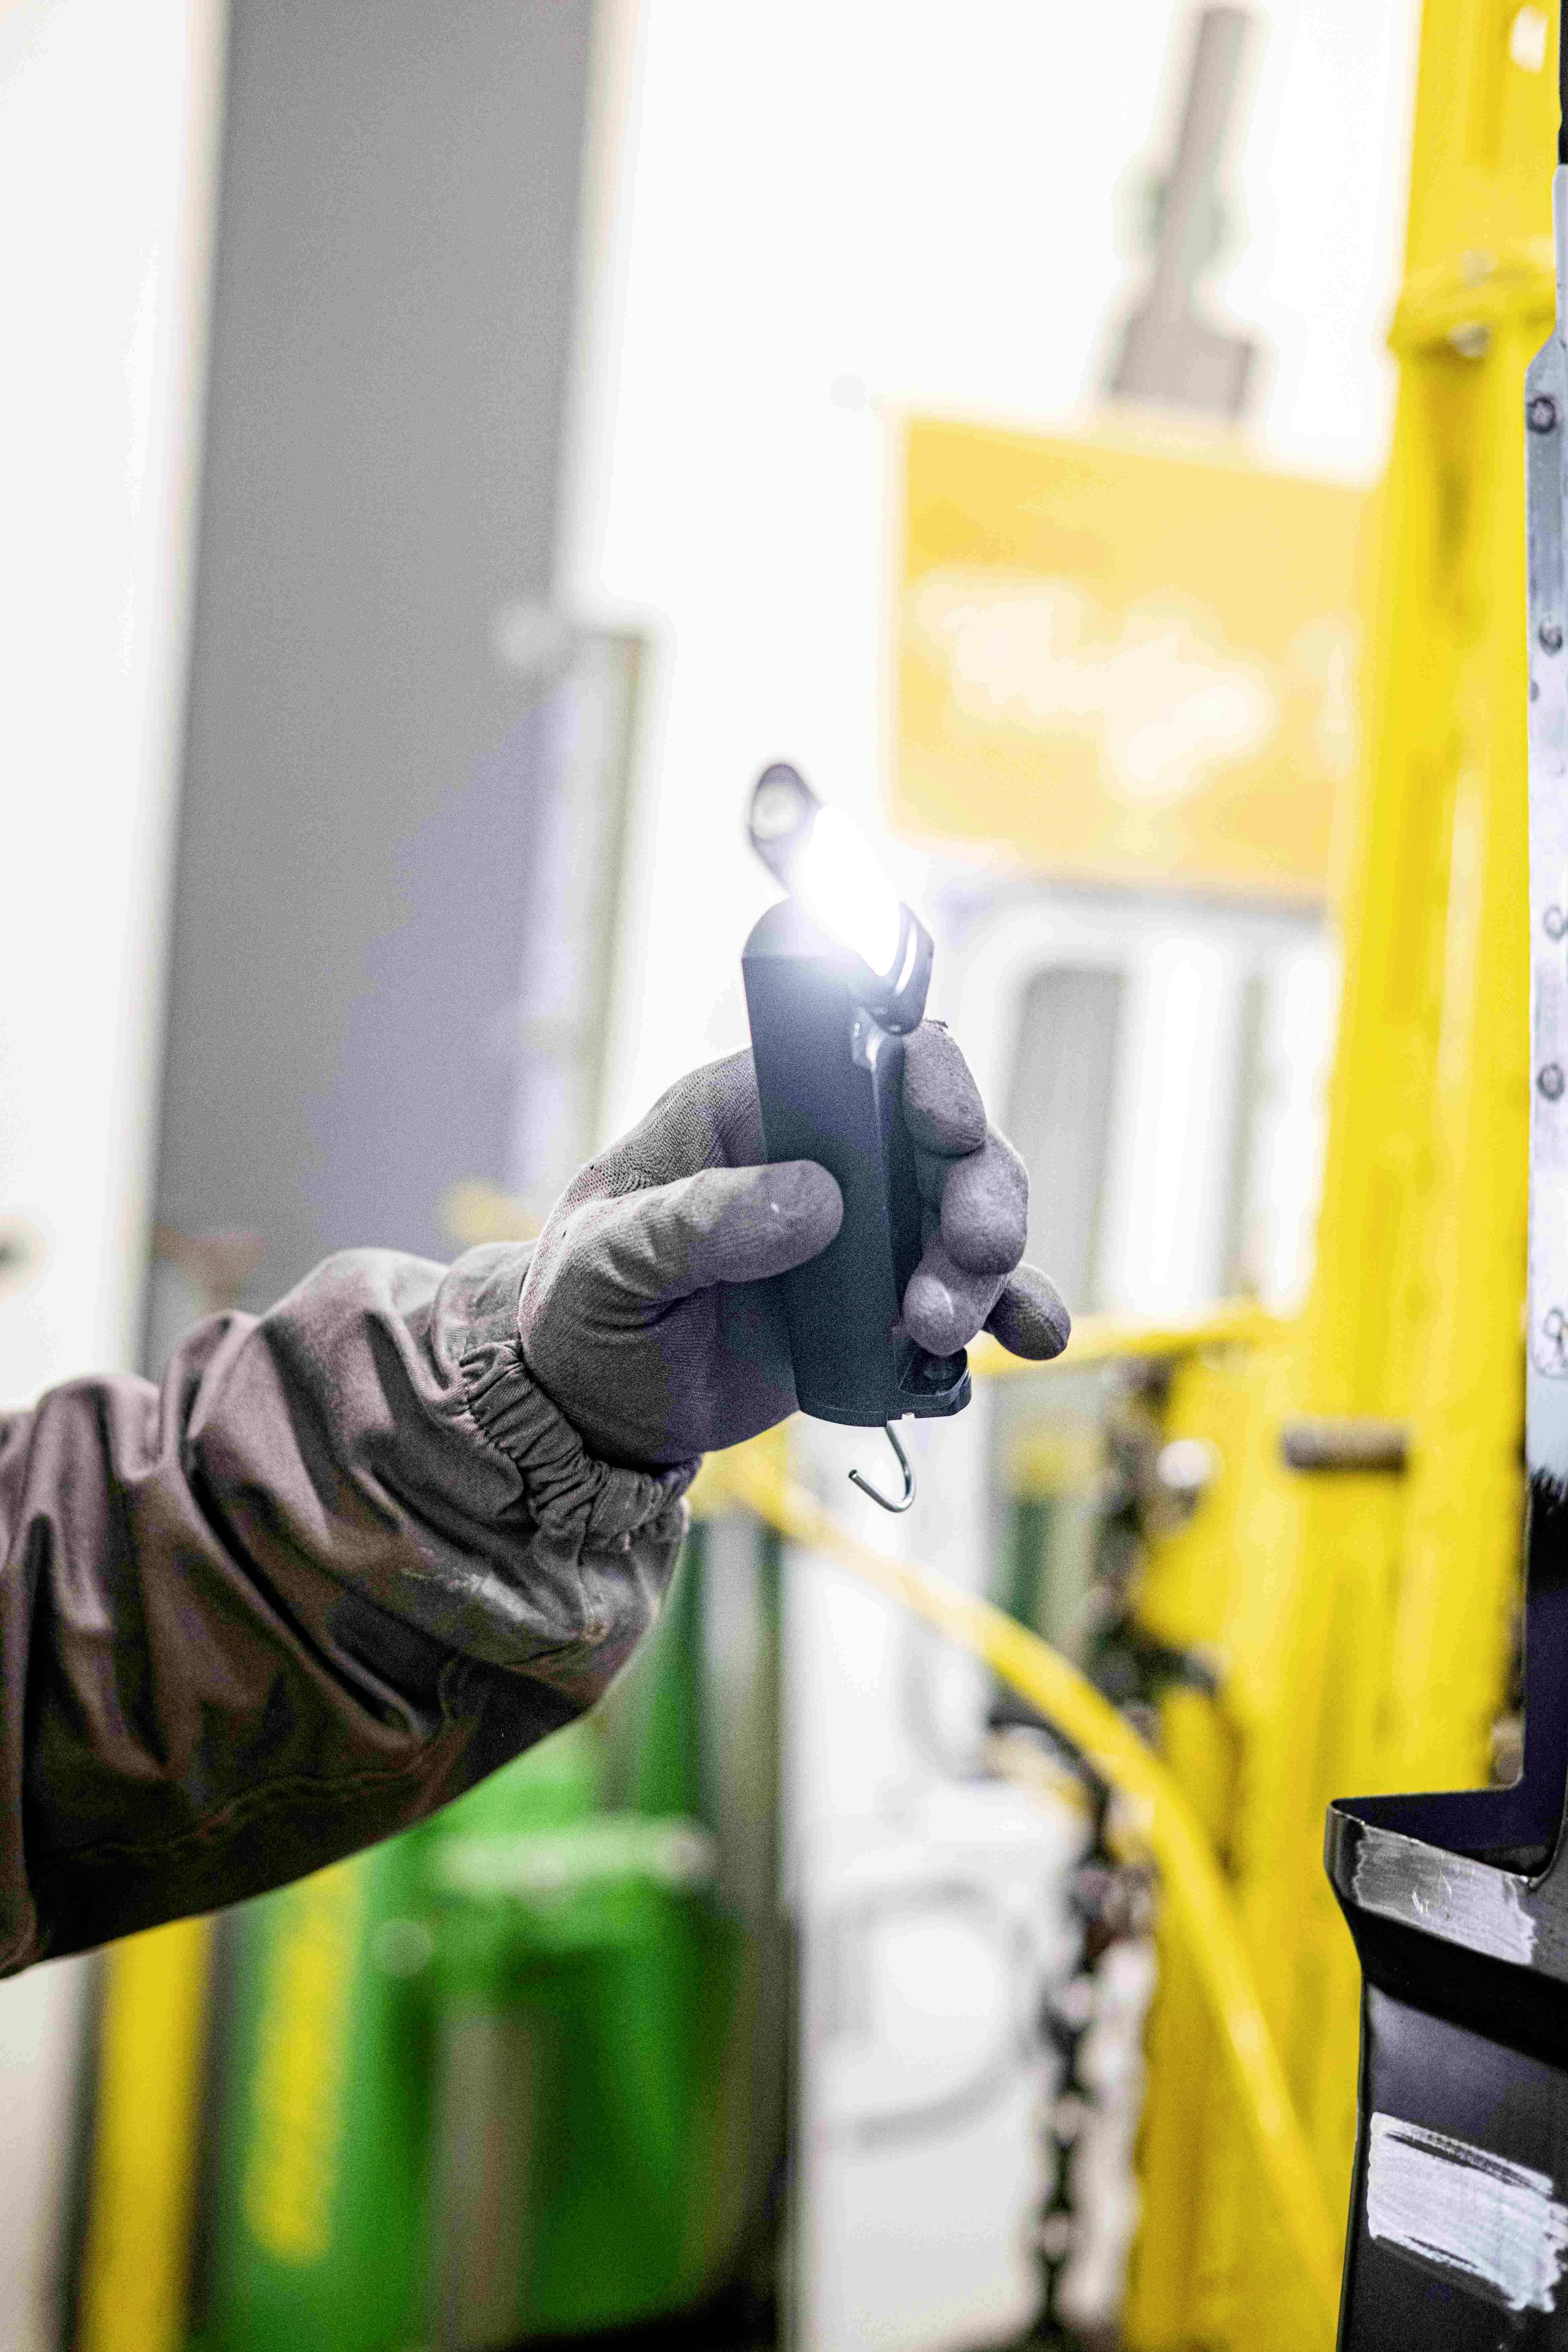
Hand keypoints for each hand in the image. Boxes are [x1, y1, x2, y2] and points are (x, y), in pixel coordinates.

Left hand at [517, 1025, 1068, 1466]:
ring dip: (987, 1269)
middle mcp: (825, 1156)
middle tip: (974, 1256)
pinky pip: (967, 1299)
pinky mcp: (882, 1307)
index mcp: (752, 1108)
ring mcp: (863, 1234)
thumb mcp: (605, 1260)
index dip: (927, 1076)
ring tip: (937, 1330)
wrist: (591, 1408)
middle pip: (945, 1141)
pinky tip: (1029, 1340)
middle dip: (979, 1193)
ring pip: (967, 1219)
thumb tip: (814, 1199)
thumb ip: (695, 1223)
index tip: (947, 1128)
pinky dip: (1012, 1314)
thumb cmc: (579, 1306)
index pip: (864, 1054)